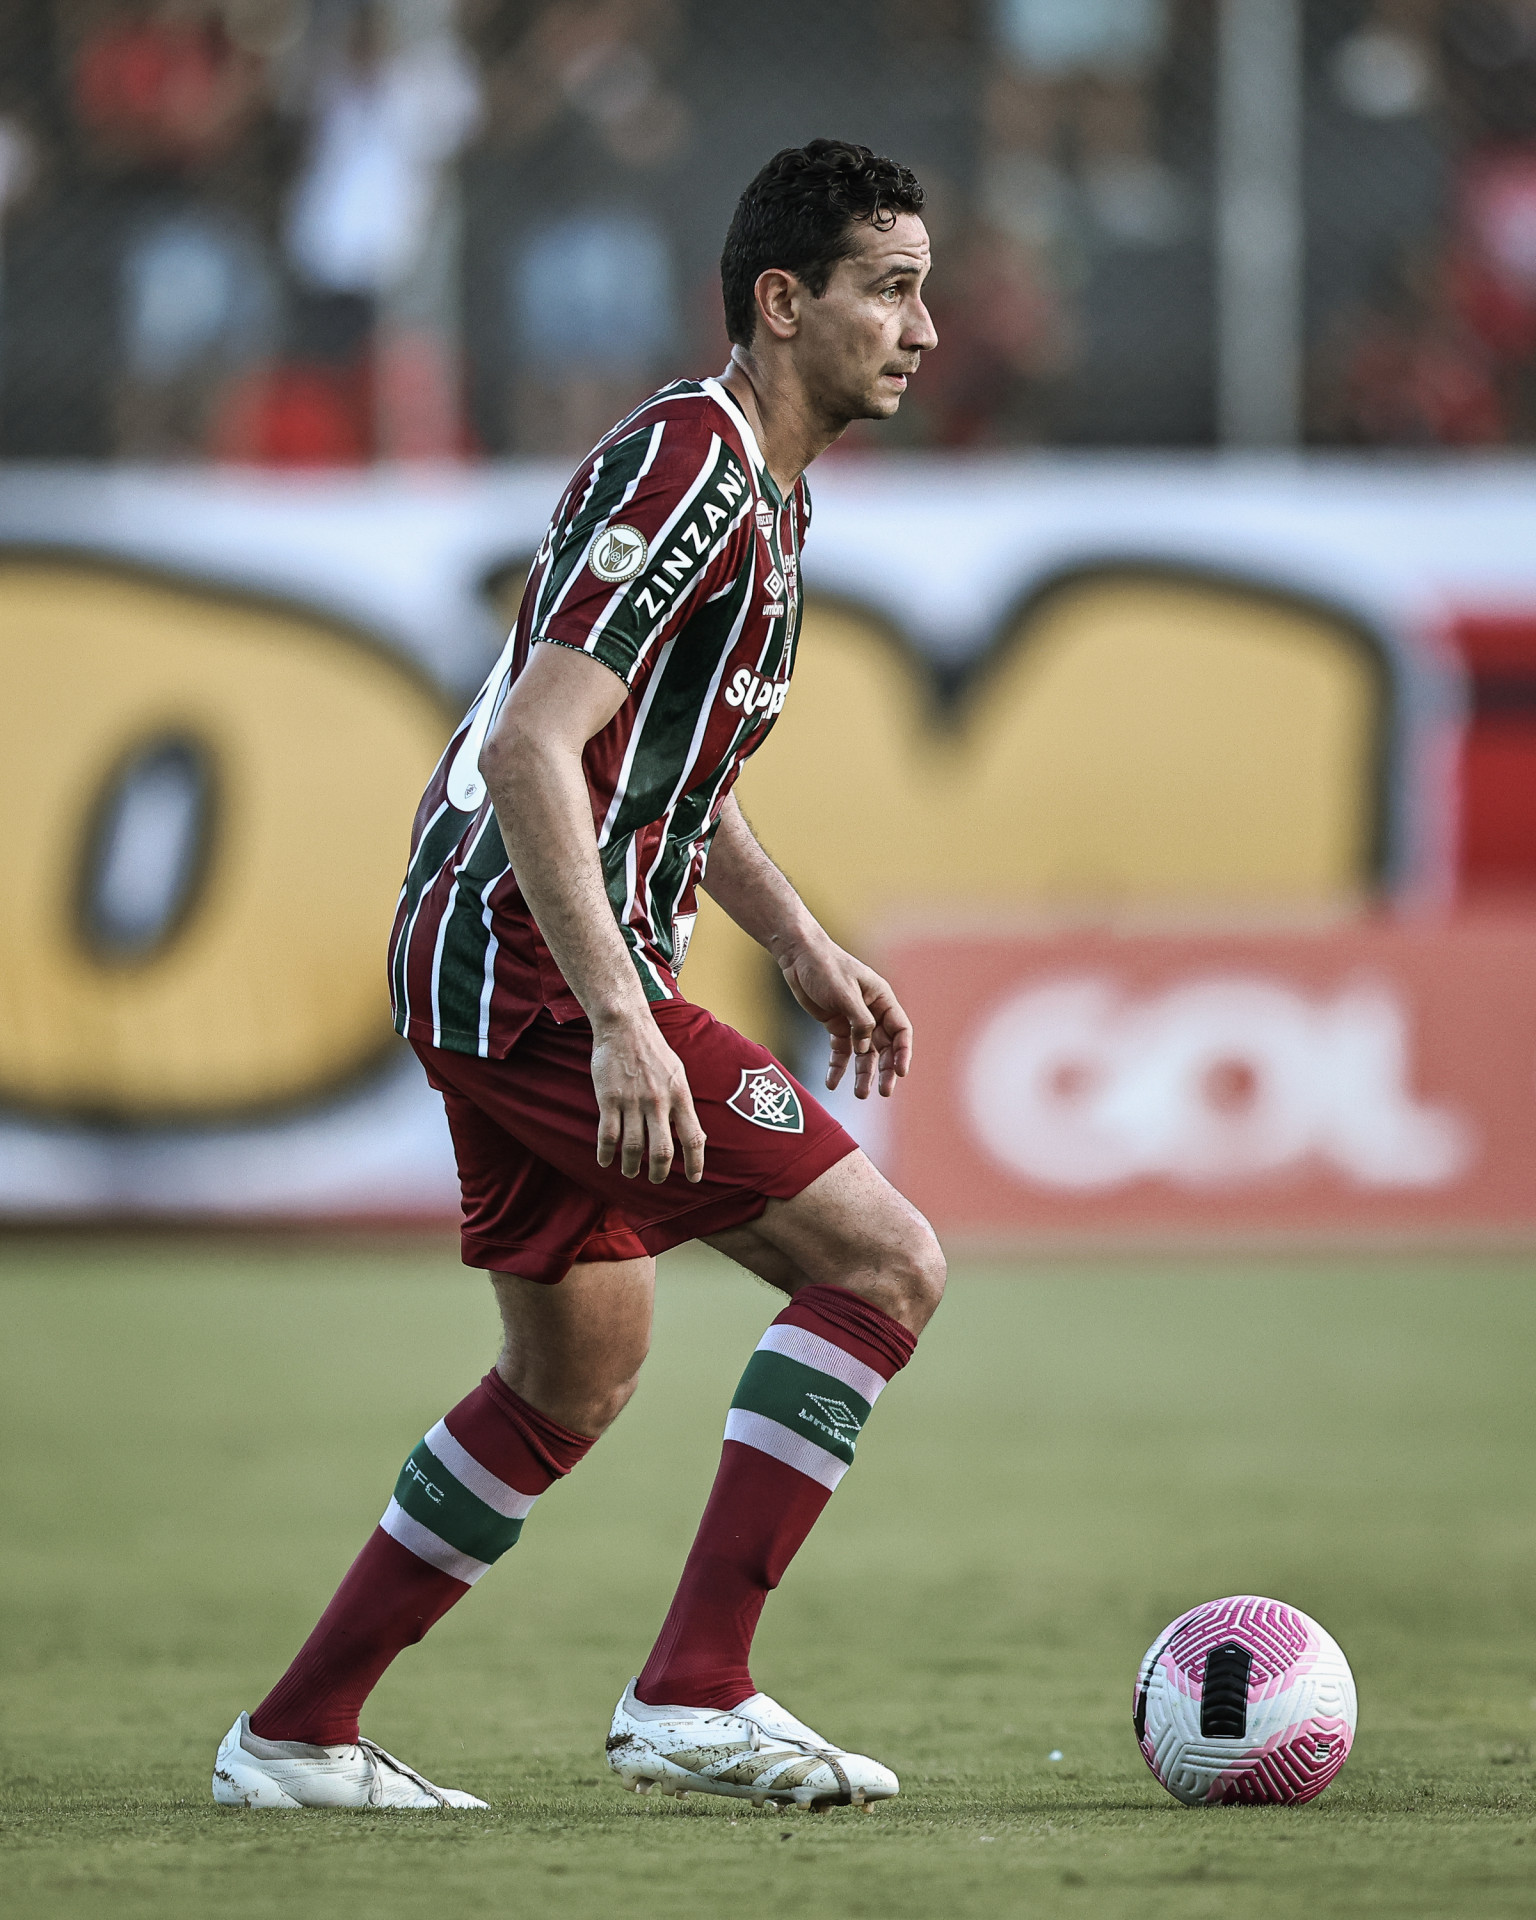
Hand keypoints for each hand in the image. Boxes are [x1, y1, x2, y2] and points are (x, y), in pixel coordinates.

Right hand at [591, 1015, 706, 1182]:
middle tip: (655, 1179)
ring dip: (631, 1165)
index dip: (695, 1162)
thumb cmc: (654, 1050)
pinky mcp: (609, 1099)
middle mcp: (658, 1102)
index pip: (693, 1138)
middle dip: (659, 1172)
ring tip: (630, 1172)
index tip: (693, 1178)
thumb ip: (683, 1103)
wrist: (625, 1027)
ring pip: (632, 1147)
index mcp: (680, 1095)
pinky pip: (608, 1135)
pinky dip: (606, 1153)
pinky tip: (605, 1161)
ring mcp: (633, 1102)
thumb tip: (694, 1133)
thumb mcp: (678, 1073)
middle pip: (661, 1150)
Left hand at [776, 934, 912, 1099]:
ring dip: (863, 1074)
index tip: (901, 1072)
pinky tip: (831, 1083)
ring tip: (860, 1095)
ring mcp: (854, 1020)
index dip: (903, 1052)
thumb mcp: (844, 992)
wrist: (798, 957)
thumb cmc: (825, 967)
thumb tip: (865, 1049)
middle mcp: (872, 1012)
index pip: (900, 1030)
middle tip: (885, 1092)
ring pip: (864, 1053)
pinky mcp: (836, 1026)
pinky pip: (841, 1051)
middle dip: (886, 1069)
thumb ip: (859, 1021)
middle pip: (885, 1046)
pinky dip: (838, 1067)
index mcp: (881, 999)